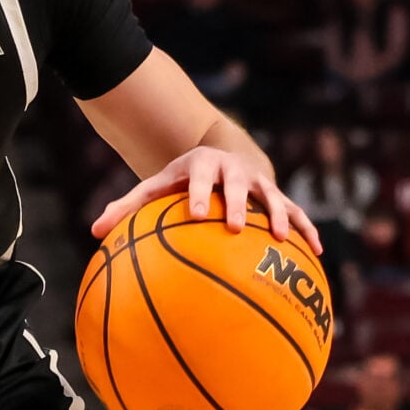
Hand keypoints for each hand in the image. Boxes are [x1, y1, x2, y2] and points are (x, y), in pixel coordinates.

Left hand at [92, 146, 322, 249]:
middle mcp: (234, 171)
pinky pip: (297, 214)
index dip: (199, 194)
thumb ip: (126, 208)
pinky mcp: (279, 197)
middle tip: (234, 226)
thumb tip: (93, 232)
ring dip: (280, 216)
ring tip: (281, 239)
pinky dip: (307, 230)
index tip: (197, 215)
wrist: (221, 156)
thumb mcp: (155, 187)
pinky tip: (316, 253)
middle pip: (239, 185)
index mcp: (201, 166)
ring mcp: (261, 184)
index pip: (198, 179)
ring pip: (274, 197)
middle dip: (238, 204)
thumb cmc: (180, 182)